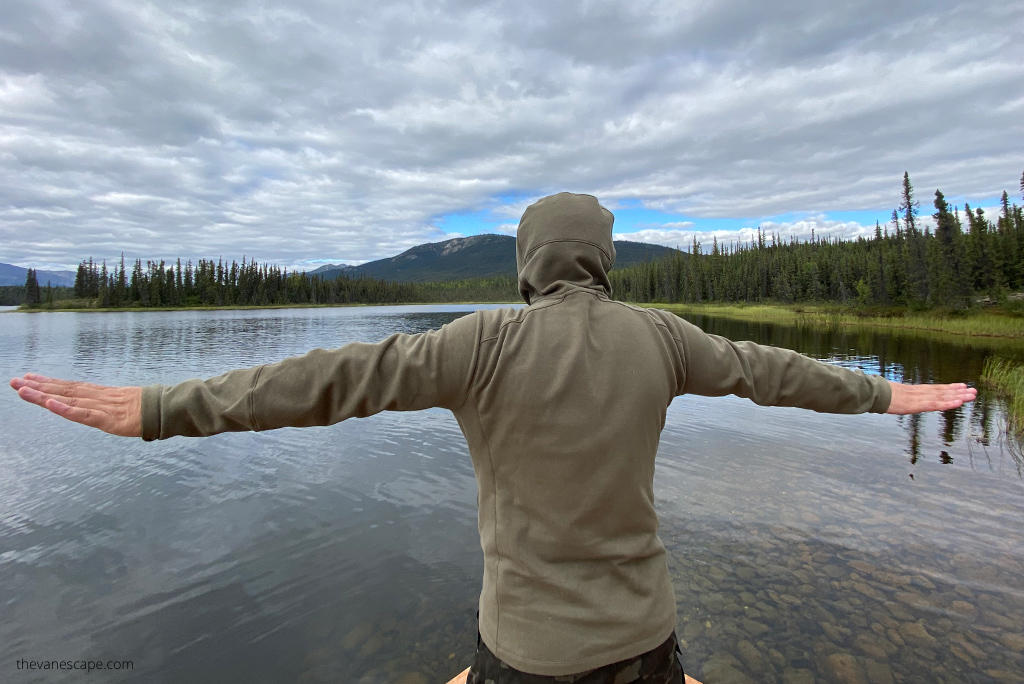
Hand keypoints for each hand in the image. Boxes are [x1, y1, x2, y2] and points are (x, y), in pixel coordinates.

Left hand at [10, 373, 141, 436]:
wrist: (168, 409)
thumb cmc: (154, 408)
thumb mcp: (131, 406)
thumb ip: (119, 407)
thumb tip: (117, 409)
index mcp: (103, 394)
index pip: (71, 387)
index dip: (50, 382)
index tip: (30, 377)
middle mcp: (98, 397)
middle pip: (64, 390)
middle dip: (38, 386)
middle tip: (15, 381)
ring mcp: (101, 407)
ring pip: (67, 400)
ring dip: (43, 395)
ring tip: (22, 389)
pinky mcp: (106, 420)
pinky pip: (81, 414)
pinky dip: (64, 409)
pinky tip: (48, 404)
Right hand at [885, 380, 975, 413]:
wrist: (872, 393)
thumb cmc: (878, 395)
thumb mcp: (889, 396)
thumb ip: (895, 397)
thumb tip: (891, 398)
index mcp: (914, 391)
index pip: (935, 388)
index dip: (950, 387)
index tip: (962, 386)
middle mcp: (920, 393)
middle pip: (942, 391)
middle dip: (959, 391)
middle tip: (974, 391)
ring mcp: (919, 398)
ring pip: (943, 396)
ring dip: (958, 396)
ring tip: (972, 395)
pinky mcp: (917, 405)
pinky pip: (936, 404)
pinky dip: (948, 402)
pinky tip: (958, 402)